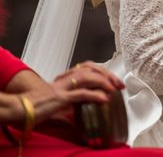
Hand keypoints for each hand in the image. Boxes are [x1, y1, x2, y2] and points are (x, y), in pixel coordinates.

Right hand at [6, 62, 123, 125]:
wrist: (19, 109)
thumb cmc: (37, 108)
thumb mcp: (60, 105)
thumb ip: (73, 105)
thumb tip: (86, 116)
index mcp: (65, 78)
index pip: (88, 68)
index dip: (103, 71)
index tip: (115, 81)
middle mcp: (65, 79)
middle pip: (90, 68)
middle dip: (107, 74)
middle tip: (120, 84)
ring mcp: (62, 87)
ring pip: (86, 76)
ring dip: (103, 81)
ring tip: (115, 88)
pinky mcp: (59, 98)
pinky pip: (80, 94)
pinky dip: (95, 95)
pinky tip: (105, 99)